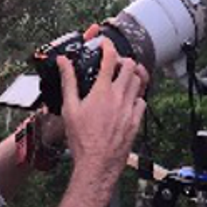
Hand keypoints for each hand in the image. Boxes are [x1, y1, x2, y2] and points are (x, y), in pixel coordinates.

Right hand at [54, 39, 145, 181]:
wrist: (97, 163)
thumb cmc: (81, 139)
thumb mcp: (69, 108)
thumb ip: (68, 82)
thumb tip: (63, 62)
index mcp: (102, 91)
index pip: (110, 59)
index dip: (108, 46)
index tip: (105, 43)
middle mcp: (120, 96)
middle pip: (130, 66)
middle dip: (124, 60)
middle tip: (116, 63)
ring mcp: (130, 108)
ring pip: (139, 82)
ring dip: (132, 76)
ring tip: (123, 78)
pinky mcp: (137, 121)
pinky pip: (142, 101)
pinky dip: (137, 96)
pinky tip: (128, 100)